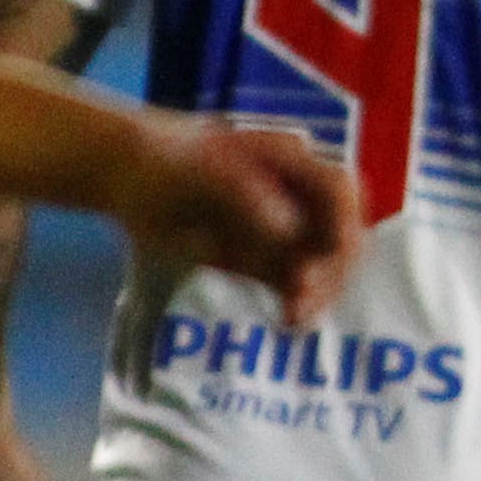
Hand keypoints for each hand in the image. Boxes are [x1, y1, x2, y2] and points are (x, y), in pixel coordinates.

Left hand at [121, 119, 365, 325]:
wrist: (136, 176)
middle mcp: (297, 195)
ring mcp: (282, 229)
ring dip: (317, 290)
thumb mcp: (208, 171)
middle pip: (339, 231)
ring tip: (297, 316)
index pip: (338, 190)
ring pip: (319, 264)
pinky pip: (292, 283)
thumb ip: (250, 196)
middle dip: (333, 265)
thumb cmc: (173, 161)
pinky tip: (289, 319)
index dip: (344, 220)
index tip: (332, 253)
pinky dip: (296, 301)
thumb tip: (291, 229)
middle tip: (309, 295)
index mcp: (292, 162)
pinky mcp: (263, 259)